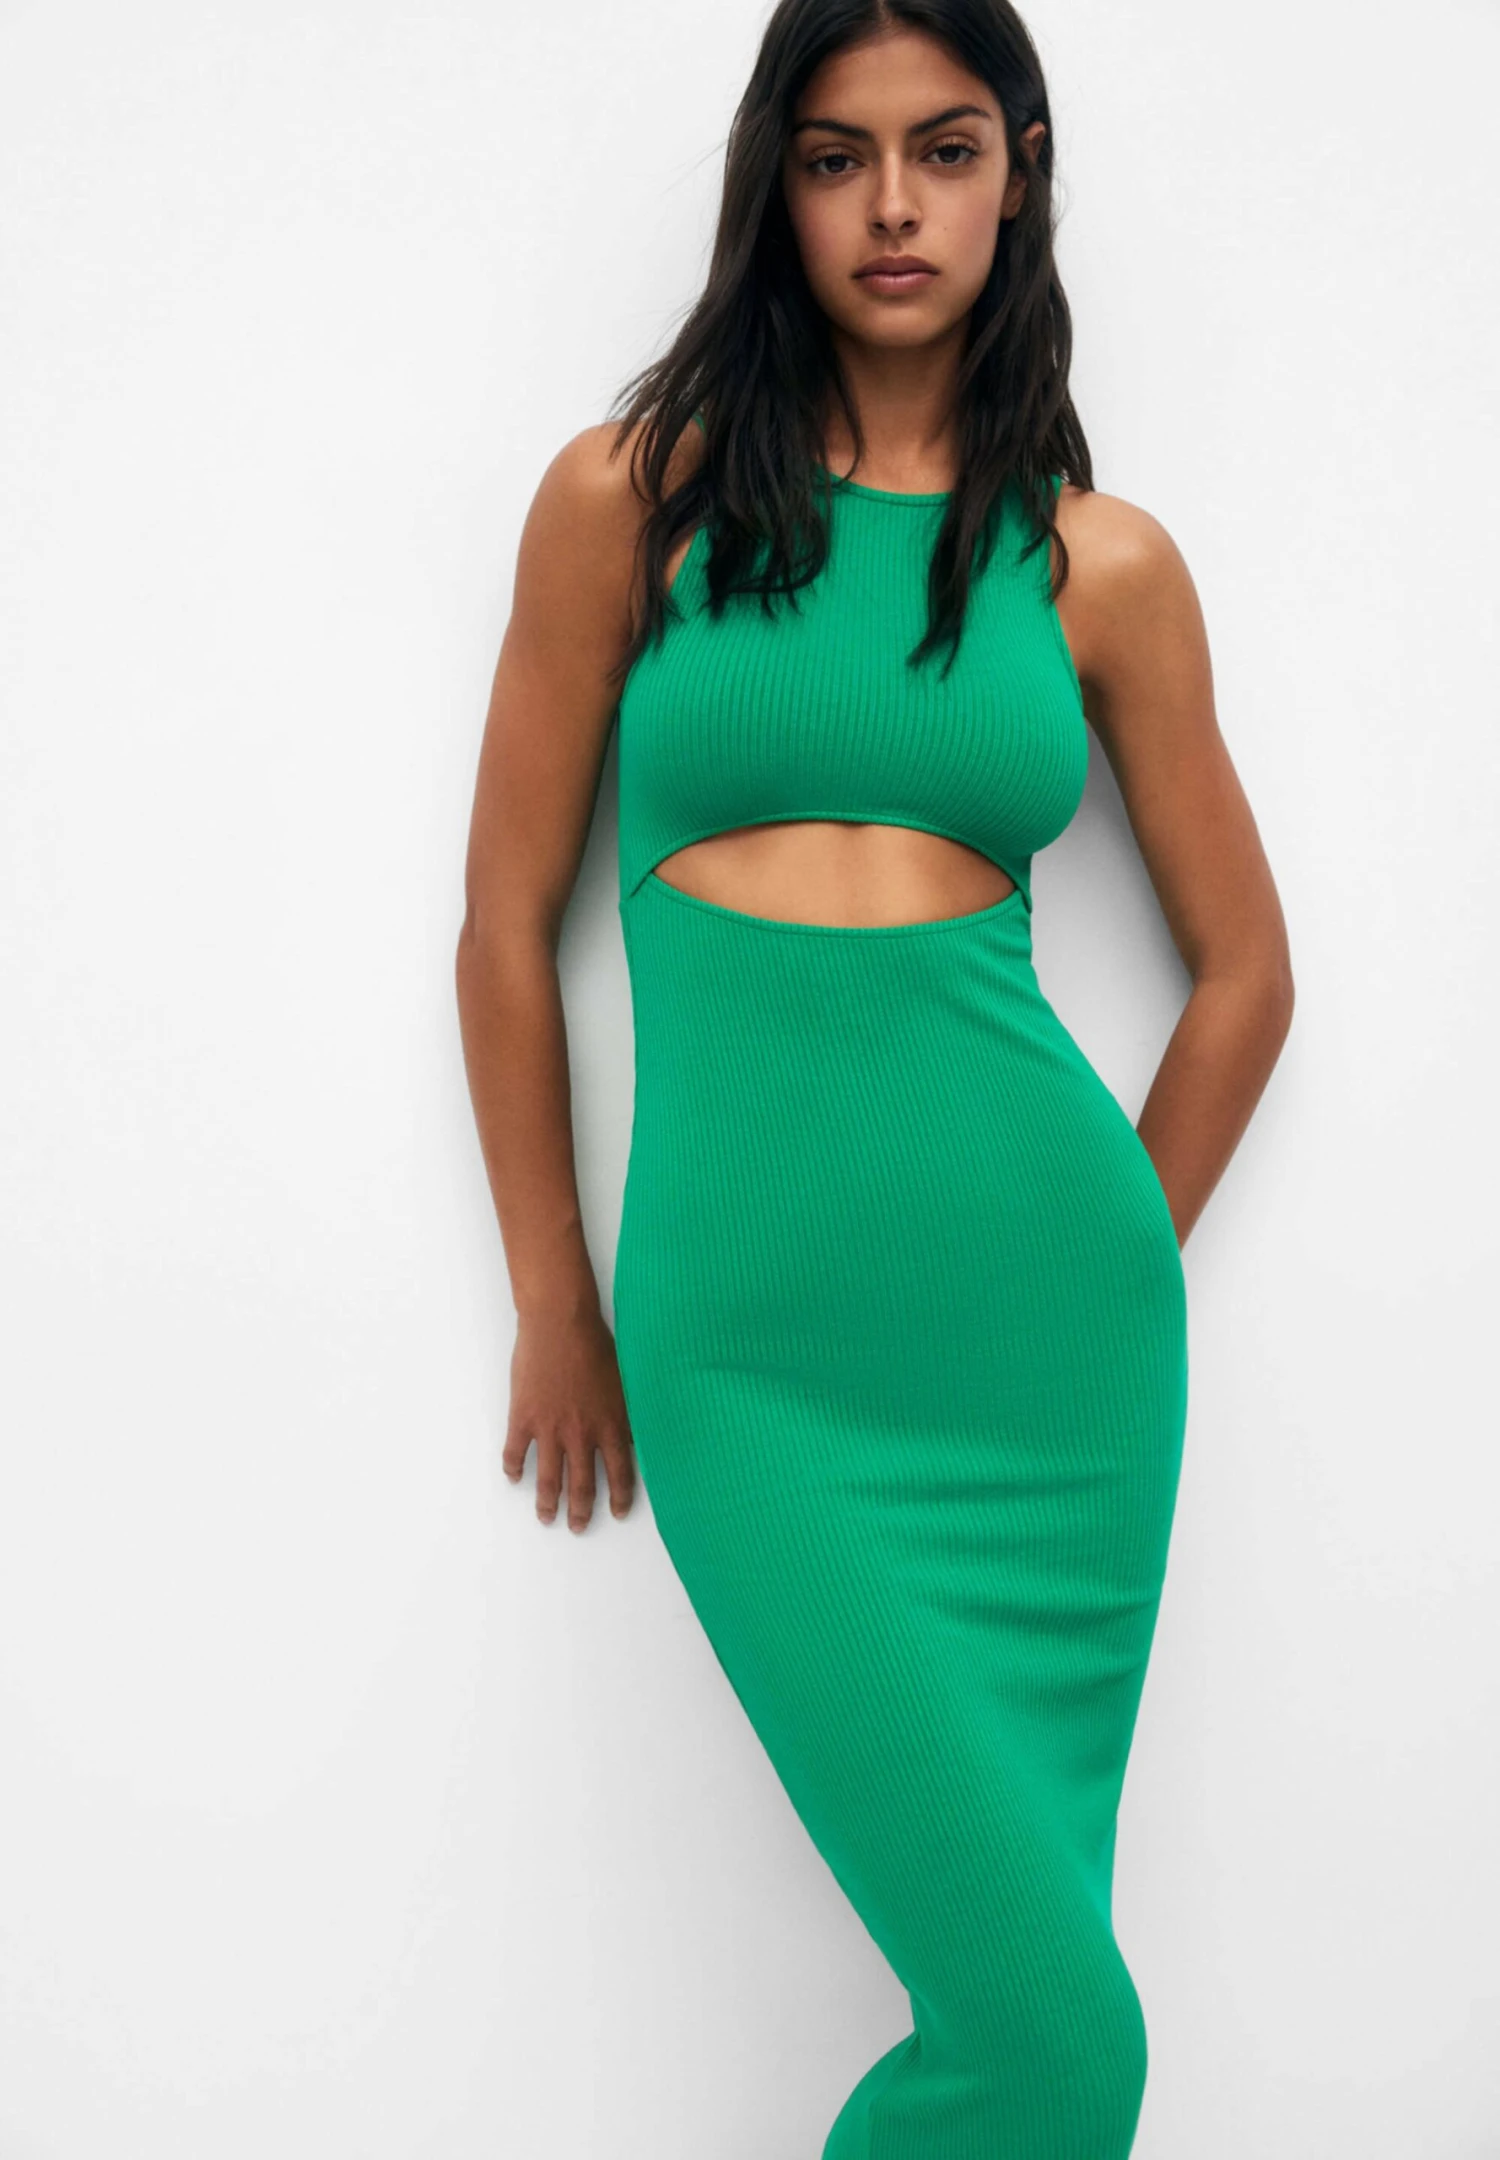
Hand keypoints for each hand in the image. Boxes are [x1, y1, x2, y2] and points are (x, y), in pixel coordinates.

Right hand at [501, 1304, 635, 1531]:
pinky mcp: (523, 1418)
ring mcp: (550, 1429)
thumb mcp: (625, 1380)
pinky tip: (514, 1478)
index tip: (619, 1512)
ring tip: (546, 1517)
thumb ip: (627, 1412)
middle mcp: (582, 1435)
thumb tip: (635, 1435)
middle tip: (578, 1527)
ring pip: (549, 1478)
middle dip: (581, 1511)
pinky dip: (514, 1469)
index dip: (621, 1497)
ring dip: (548, 1502)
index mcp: (611, 1425)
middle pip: (583, 1485)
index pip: (621, 1473)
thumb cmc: (596, 1343)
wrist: (560, 1323)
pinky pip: (516, 1453)